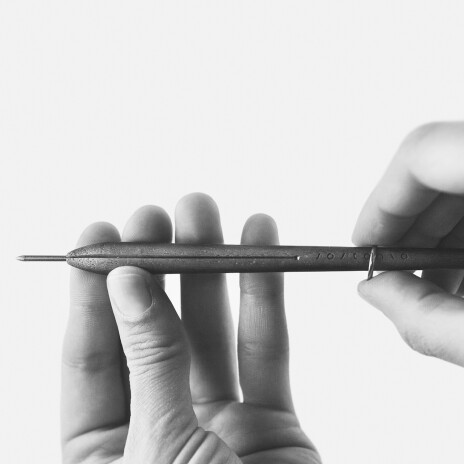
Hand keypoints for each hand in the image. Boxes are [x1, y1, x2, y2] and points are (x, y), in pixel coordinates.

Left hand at [61, 193, 319, 462]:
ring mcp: (219, 423)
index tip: (100, 234)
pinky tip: (261, 246)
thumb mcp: (159, 450)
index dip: (92, 291)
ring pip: (209, 333)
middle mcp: (161, 428)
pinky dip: (266, 296)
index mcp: (108, 450)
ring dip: (210, 269)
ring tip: (205, 213)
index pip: (91, 356)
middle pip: (153, 333)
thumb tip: (128, 286)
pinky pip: (266, 350)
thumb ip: (150, 364)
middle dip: (154, 267)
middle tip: (156, 215)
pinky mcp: (272, 420)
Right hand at [353, 122, 463, 366]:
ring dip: (440, 233)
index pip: (424, 154)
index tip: (363, 244)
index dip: (381, 202)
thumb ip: (431, 322)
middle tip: (399, 276)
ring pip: (462, 177)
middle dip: (408, 227)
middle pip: (441, 165)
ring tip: (440, 287)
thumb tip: (376, 293)